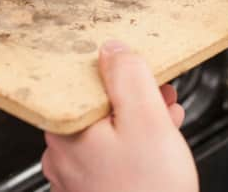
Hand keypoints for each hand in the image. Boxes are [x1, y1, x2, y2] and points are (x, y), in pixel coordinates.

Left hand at [41, 41, 198, 191]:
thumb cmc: (148, 191)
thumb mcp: (146, 119)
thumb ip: (127, 76)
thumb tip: (113, 49)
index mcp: (65, 128)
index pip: (84, 81)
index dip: (117, 72)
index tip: (141, 72)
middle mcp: (61, 153)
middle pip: (95, 106)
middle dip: (132, 96)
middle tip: (161, 95)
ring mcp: (74, 176)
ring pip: (104, 131)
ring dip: (136, 119)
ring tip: (166, 118)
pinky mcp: (90, 191)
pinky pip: (108, 156)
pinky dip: (132, 146)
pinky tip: (156, 147)